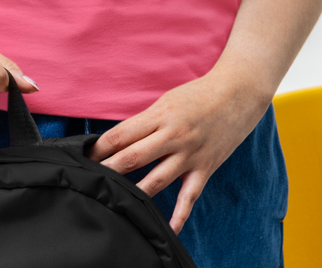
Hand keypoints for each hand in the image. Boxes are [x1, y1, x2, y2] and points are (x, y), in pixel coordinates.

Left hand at [88, 68, 270, 231]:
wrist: (236, 94)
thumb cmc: (197, 94)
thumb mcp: (165, 101)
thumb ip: (146, 122)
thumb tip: (122, 141)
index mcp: (158, 116)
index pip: (121, 135)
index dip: (100, 148)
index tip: (85, 156)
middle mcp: (172, 136)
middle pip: (132, 157)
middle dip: (108, 169)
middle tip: (89, 178)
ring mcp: (189, 155)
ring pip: (156, 180)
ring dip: (134, 191)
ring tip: (115, 199)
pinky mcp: (205, 168)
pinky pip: (189, 196)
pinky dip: (179, 215)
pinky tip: (168, 227)